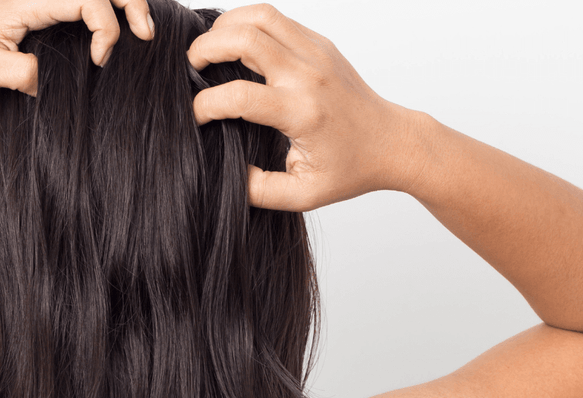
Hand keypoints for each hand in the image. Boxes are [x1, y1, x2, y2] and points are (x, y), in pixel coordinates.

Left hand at [0, 0, 154, 96]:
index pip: (86, 0)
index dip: (104, 29)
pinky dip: (103, 14)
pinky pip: (79, 5)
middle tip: (147, 35)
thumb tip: (57, 84)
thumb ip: (27, 75)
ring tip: (140, 31)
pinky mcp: (39, 11)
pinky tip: (115, 34)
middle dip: (130, 5)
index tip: (98, 62)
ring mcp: (39, 1)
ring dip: (121, 6)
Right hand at [186, 3, 423, 211]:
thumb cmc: (349, 169)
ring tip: (209, 49)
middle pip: (245, 38)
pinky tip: (234, 44)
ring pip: (260, 16)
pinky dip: (247, 23)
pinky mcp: (320, 43)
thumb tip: (228, 173)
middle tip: (191, 67)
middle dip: (206, 48)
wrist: (391, 142)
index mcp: (302, 113)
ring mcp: (316, 53)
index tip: (197, 117)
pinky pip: (276, 18)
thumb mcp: (303, 195)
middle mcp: (308, 76)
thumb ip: (259, 190)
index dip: (206, 105)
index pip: (240, 96)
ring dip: (226, 26)